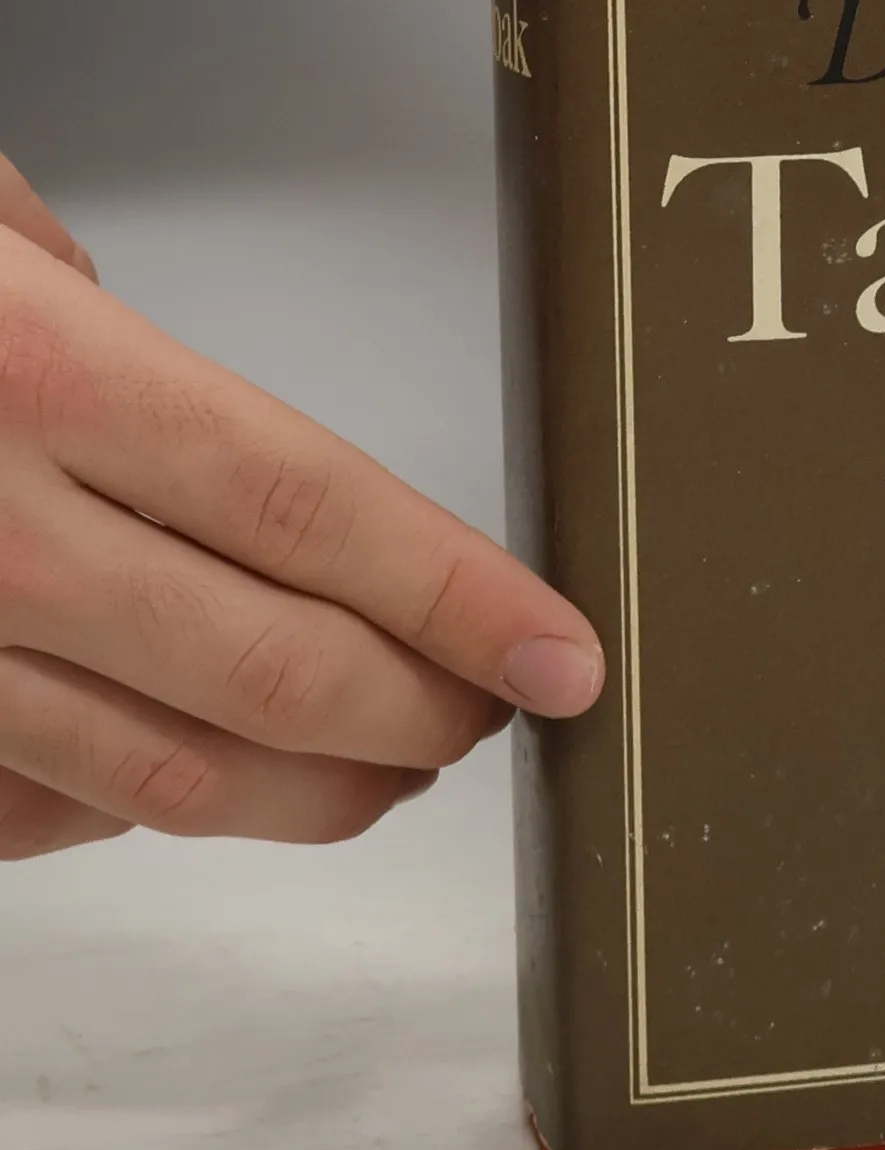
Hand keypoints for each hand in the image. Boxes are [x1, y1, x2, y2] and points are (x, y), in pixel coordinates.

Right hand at [0, 154, 604, 860]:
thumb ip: (111, 343)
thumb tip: (249, 474)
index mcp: (35, 373)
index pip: (317, 512)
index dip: (463, 601)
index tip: (566, 655)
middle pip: (271, 667)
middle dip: (420, 711)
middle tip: (503, 707)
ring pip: (163, 772)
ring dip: (315, 785)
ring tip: (402, 762)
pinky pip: (30, 807)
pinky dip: (151, 805)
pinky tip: (222, 776)